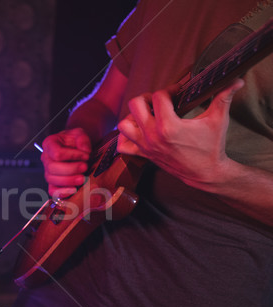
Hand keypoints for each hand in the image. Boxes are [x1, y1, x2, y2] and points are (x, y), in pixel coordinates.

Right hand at [41, 129, 91, 197]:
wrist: (76, 147)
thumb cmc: (75, 140)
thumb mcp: (79, 133)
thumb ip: (82, 139)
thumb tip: (85, 150)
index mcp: (49, 144)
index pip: (57, 153)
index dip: (72, 156)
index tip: (86, 155)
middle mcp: (46, 158)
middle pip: (53, 168)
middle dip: (71, 169)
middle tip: (85, 167)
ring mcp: (48, 171)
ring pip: (52, 180)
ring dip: (69, 181)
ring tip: (82, 179)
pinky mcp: (53, 182)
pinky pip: (52, 190)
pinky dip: (62, 192)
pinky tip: (73, 190)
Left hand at [117, 79, 244, 188]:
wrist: (206, 173)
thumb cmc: (211, 147)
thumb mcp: (218, 120)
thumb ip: (224, 98)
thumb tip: (236, 81)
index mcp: (169, 126)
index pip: (159, 96)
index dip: (170, 89)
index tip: (178, 92)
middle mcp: (153, 135)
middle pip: (135, 105)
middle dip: (147, 98)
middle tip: (159, 101)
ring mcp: (146, 146)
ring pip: (124, 125)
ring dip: (133, 116)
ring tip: (147, 114)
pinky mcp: (143, 154)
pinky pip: (122, 146)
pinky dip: (125, 137)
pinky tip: (138, 130)